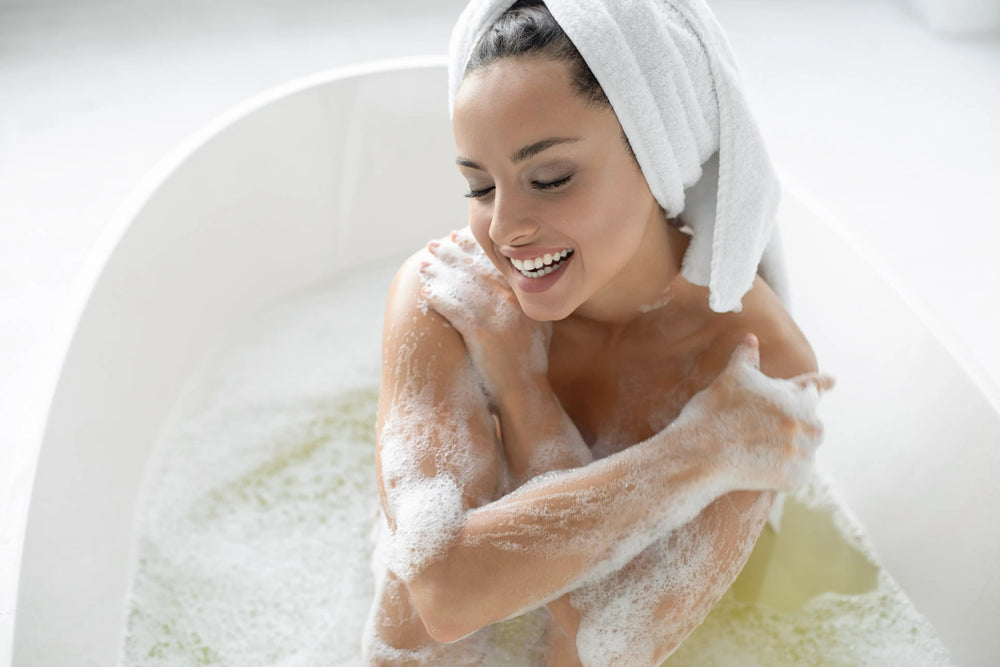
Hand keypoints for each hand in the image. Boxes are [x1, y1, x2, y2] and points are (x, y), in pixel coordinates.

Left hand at [418, 228, 551, 400]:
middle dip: (452, 254)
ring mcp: (498, 319)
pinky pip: (455, 310)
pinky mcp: (482, 335)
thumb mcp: (540, 329)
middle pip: (476, 270)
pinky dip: (439, 298)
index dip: (474, 249)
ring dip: (440, 272)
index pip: (495, 264)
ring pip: (463, 287)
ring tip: (424, 264)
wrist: (526, 394)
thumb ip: (533, 306)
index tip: (457, 237)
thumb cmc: (530, 365)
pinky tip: (425, 292)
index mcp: (524, 298)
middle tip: (434, 244)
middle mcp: (513, 304)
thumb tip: (527, 289)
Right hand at [674, 334, 834, 491]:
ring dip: (792, 449)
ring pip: (805, 449)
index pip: (811, 386)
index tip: (833, 380)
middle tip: (766, 431)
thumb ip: (746, 359)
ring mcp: (801, 450)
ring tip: (761, 451)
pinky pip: (797, 473)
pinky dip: (784, 472)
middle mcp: (802, 421)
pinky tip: (761, 470)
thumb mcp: (729, 381)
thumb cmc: (711, 415)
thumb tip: (751, 338)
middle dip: (796, 423)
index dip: (819, 383)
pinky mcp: (795, 477)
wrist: (699, 456)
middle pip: (811, 422)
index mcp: (790, 395)